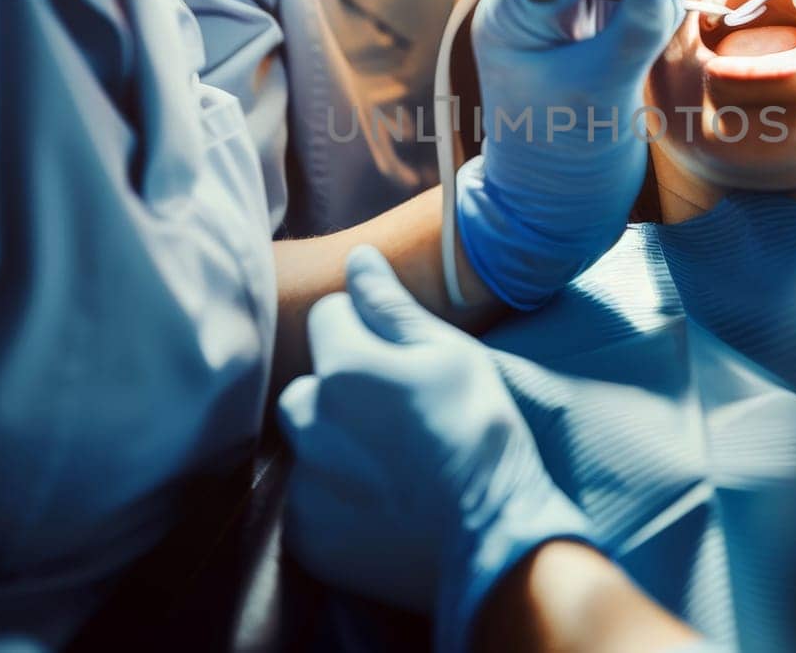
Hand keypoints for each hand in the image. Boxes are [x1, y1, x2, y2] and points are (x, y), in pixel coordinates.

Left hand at [279, 247, 594, 652]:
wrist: (492, 537)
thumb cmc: (479, 432)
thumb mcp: (449, 355)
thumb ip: (391, 305)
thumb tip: (358, 258)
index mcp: (344, 366)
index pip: (329, 316)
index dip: (365, 329)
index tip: (401, 360)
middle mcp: (309, 420)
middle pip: (310, 383)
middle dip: (341, 389)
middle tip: (397, 415)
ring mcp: (303, 481)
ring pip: (307, 441)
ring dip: (335, 442)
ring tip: (392, 462)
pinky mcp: (305, 534)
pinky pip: (308, 498)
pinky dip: (335, 497)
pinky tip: (383, 502)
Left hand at [459, 0, 687, 307]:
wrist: (558, 214)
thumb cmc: (561, 159)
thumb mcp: (601, 88)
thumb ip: (632, 27)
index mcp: (512, 12)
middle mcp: (536, 9)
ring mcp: (569, 25)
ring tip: (675, 18)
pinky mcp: (599, 43)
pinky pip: (633, 3)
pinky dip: (658, 8)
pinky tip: (672, 31)